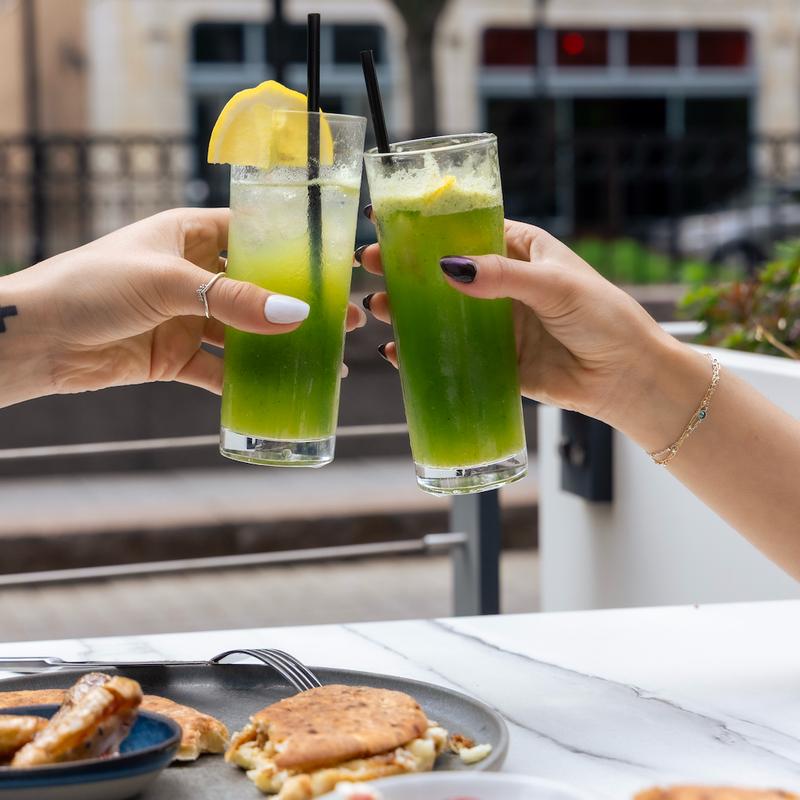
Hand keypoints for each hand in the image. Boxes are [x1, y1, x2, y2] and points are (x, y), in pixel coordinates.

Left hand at [0, 208, 365, 405]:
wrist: (36, 339)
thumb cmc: (91, 286)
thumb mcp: (167, 282)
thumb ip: (232, 299)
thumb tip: (296, 312)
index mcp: (190, 234)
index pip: (255, 233)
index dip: (296, 248)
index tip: (337, 265)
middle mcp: (193, 273)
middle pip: (259, 286)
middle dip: (300, 303)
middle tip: (345, 318)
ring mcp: (186, 316)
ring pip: (245, 331)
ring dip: (281, 345)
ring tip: (325, 356)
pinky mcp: (175, 355)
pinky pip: (220, 368)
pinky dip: (246, 381)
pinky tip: (280, 390)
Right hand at [358, 218, 705, 442]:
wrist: (626, 377)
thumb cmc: (603, 316)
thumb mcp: (554, 285)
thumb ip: (503, 276)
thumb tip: (447, 268)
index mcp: (518, 249)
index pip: (463, 230)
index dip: (424, 226)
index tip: (386, 221)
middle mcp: (501, 283)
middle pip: (442, 271)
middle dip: (403, 268)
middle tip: (368, 264)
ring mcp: (495, 323)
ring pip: (441, 313)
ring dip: (407, 310)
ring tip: (377, 308)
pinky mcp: (494, 360)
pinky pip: (451, 354)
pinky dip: (422, 354)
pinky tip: (396, 353)